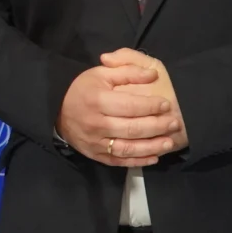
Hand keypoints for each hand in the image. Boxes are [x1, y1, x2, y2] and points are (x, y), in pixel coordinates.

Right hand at [56, 61, 176, 167]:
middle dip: (156, 126)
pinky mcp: (96, 155)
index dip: (151, 106)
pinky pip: (119, 161)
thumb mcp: (102, 73)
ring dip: (151, 147)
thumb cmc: (84, 89)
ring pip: (127, 148)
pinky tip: (154, 157)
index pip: (130, 106)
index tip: (166, 104)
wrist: (57, 110)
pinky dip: (138, 161)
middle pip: (131, 129)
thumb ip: (128, 71)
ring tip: (168, 142)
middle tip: (174, 123)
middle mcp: (96, 124)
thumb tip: (152, 75)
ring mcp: (95, 142)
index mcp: (98, 101)